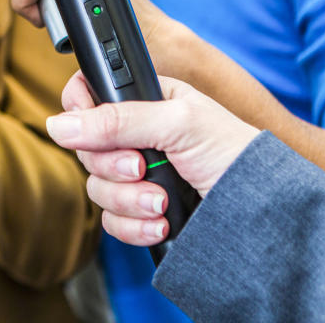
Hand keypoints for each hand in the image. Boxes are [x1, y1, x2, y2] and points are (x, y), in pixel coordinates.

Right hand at [46, 72, 258, 245]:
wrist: (267, 212)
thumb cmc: (236, 153)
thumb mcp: (176, 122)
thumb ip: (116, 119)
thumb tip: (58, 124)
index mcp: (143, 101)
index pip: (85, 99)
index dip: (80, 116)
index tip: (93, 131)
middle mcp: (135, 136)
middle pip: (85, 149)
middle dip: (112, 166)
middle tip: (141, 168)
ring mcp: (137, 175)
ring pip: (96, 187)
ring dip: (127, 199)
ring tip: (161, 203)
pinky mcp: (141, 210)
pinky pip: (111, 220)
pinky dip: (133, 225)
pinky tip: (161, 222)